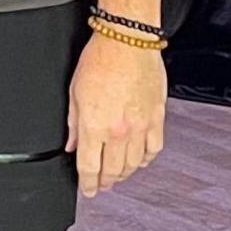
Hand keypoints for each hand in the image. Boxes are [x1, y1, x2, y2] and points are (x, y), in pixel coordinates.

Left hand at [68, 38, 167, 194]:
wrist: (128, 40)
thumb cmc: (100, 59)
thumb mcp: (75, 93)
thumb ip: (74, 124)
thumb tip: (73, 144)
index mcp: (95, 126)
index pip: (90, 168)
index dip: (88, 184)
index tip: (88, 190)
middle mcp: (119, 131)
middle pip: (113, 170)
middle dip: (105, 181)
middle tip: (102, 184)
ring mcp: (140, 126)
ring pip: (134, 164)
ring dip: (125, 174)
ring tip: (119, 175)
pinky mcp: (157, 117)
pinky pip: (154, 148)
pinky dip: (147, 159)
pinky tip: (141, 160)